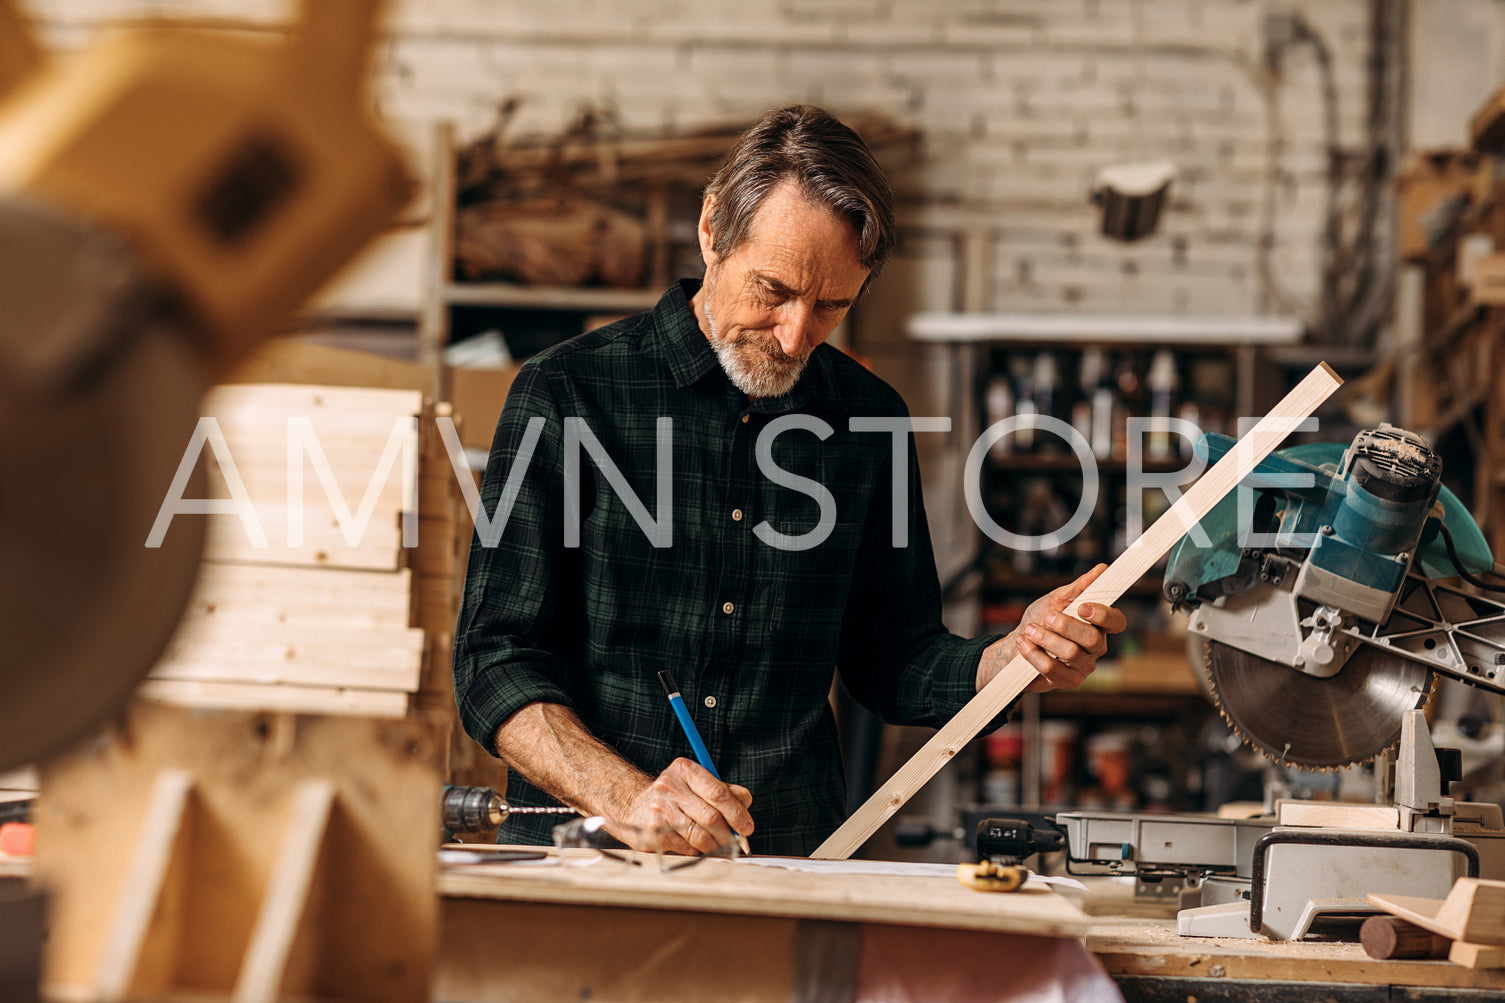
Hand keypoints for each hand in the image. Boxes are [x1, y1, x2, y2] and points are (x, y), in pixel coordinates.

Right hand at [607, 757, 753, 855]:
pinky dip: (698, 850)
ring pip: (701, 835)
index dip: (737, 812)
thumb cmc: (674, 796)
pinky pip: (687, 848)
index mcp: (684, 770)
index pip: (718, 792)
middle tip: (738, 842)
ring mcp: (660, 810)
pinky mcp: (653, 833)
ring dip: (716, 845)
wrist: (632, 806)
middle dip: (729, 833)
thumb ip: (723, 790)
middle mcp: (669, 787)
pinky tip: (697, 846)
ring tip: (720, 846)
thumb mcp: (695, 783)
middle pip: (712, 816)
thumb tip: (746, 806)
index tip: (747, 826)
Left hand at [978, 564, 1127, 692]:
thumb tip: (1101, 570)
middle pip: (1092, 639)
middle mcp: (1096, 647)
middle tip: (1047, 617)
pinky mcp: (1067, 681)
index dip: (1103, 615)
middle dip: (1067, 626)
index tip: (1083, 607)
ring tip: (1030, 630)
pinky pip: (1052, 669)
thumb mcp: (1056, 599)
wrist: (1017, 644)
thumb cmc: (1041, 620)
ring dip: (1046, 638)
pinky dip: (1034, 654)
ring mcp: (1083, 666)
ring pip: (1071, 653)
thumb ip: (1078, 587)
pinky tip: (1024, 643)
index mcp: (1099, 625)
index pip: (1117, 622)